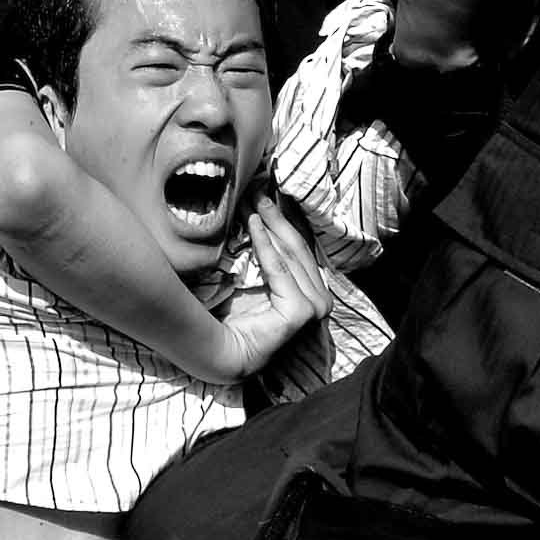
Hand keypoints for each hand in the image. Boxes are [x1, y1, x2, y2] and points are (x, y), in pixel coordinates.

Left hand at [211, 191, 331, 377]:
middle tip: (257, 190)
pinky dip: (265, 245)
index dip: (281, 219)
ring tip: (251, 201)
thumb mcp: (255, 273)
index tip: (263, 193)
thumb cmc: (233, 315)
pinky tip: (251, 224)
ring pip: (290, 255)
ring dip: (269, 224)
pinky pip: (280, 270)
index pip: (299, 248)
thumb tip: (259, 208)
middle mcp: (319, 300)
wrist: (220, 349)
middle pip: (296, 248)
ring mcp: (314, 308)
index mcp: (312, 291)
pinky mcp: (302, 312)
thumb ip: (266, 250)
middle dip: (276, 217)